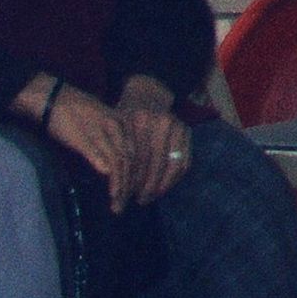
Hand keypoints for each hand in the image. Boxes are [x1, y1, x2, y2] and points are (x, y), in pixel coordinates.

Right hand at [35, 81, 189, 208]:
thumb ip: (110, 143)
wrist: (54, 99)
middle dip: (133, 184)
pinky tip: (112, 191)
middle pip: (133, 159)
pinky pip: (104, 159)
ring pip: (121, 162)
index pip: (139, 152)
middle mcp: (118, 127)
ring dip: (122, 186)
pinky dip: (111, 177)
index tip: (138, 192)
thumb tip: (114, 168)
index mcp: (123, 122)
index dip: (141, 174)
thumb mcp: (100, 125)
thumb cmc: (74, 114)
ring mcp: (104, 133)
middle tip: (129, 204)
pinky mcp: (87, 139)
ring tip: (119, 203)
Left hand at [114, 82, 189, 207]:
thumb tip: (109, 174)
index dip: (130, 179)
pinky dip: (175, 178)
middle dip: (147, 186)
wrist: (146, 96)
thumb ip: (112, 147)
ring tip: (151, 197)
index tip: (123, 196)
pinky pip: (184, 161)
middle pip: (155, 162)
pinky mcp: (187, 132)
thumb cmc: (124, 117)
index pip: (136, 158)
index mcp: (140, 121)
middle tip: (139, 201)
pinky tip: (163, 187)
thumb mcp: (114, 127)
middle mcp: (162, 122)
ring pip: (173, 164)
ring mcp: (178, 126)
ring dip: (162, 185)